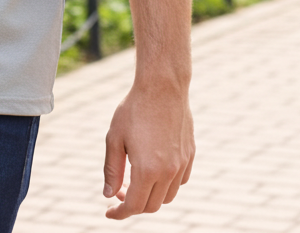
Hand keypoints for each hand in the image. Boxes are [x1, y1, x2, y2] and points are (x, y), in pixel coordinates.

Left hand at [102, 79, 194, 218]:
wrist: (162, 86)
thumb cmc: (134, 109)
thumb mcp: (114, 138)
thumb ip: (112, 170)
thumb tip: (109, 194)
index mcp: (147, 170)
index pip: (134, 206)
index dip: (120, 213)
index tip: (109, 212)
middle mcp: (169, 172)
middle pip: (151, 206)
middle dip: (134, 205)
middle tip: (120, 191)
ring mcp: (182, 164)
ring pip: (167, 196)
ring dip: (151, 196)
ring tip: (135, 180)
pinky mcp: (190, 155)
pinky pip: (180, 182)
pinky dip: (167, 185)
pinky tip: (154, 170)